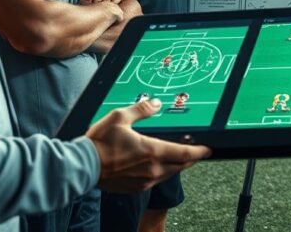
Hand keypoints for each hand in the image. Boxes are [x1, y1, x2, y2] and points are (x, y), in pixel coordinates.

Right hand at [87, 99, 210, 192]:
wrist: (82, 167)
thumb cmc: (99, 143)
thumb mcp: (120, 117)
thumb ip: (141, 109)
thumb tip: (156, 103)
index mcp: (152, 152)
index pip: (185, 153)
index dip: (199, 151)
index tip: (208, 149)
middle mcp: (152, 169)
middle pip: (181, 165)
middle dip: (190, 158)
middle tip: (196, 151)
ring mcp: (144, 181)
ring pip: (169, 174)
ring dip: (176, 165)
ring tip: (178, 156)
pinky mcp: (135, 187)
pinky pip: (155, 180)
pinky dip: (162, 172)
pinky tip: (157, 165)